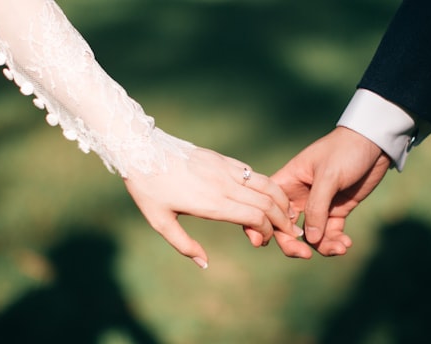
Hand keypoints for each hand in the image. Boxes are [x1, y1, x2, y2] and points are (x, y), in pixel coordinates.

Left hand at [123, 147, 302, 268]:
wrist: (141, 149)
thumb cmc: (148, 188)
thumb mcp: (160, 222)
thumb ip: (184, 245)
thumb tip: (204, 264)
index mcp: (211, 203)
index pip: (255, 217)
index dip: (267, 231)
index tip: (262, 241)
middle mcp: (223, 185)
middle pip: (267, 202)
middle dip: (282, 220)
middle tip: (288, 232)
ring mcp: (225, 169)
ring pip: (266, 184)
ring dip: (281, 200)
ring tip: (288, 214)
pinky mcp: (222, 159)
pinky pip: (252, 173)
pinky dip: (267, 186)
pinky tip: (269, 195)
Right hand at [271, 126, 390, 256]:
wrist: (375, 143)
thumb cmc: (345, 150)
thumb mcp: (328, 176)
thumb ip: (317, 207)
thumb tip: (310, 240)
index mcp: (287, 182)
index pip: (268, 207)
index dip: (264, 225)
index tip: (267, 242)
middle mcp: (299, 196)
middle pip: (286, 228)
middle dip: (293, 244)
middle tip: (305, 255)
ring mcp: (318, 205)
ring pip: (311, 235)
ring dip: (322, 246)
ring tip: (340, 248)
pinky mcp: (337, 210)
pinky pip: (331, 233)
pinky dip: (336, 241)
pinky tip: (346, 244)